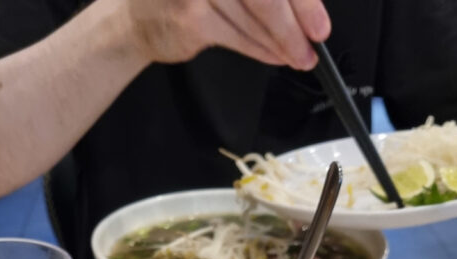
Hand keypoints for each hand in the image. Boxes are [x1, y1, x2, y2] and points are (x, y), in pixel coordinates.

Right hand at [124, 0, 330, 70]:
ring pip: (254, 18)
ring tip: (296, 54)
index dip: (302, 0)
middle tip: (312, 44)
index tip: (318, 23)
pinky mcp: (190, 15)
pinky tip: (273, 55)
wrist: (138, 14)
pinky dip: (259, 50)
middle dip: (295, 24)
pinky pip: (237, 38)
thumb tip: (305, 9)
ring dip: (280, 42)